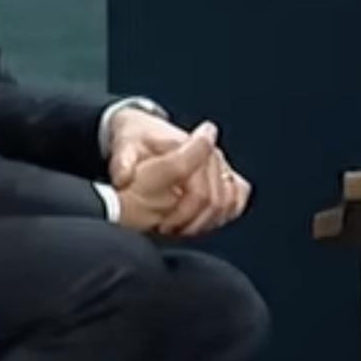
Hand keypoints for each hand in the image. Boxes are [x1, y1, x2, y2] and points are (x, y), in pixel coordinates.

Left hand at [108, 112, 250, 236]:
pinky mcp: (226, 173)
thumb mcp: (123, 148)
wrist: (145, 129)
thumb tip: (123, 178)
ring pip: (228, 203)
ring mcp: (221, 163)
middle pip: (214, 201)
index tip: (162, 225)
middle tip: (167, 231)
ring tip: (181, 228)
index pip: (198, 191)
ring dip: (206, 222)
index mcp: (187, 147)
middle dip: (191, 223)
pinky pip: (238, 198)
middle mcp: (210, 154)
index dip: (182, 214)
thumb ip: (122, 163)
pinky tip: (202, 221)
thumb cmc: (136, 140)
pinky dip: (224, 214)